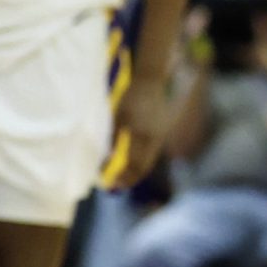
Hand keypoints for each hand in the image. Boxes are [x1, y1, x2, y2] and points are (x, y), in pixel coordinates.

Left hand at [108, 74, 174, 188]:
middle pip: (142, 168)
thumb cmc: (132, 97)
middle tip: (114, 185)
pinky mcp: (160, 133)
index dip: (123, 178)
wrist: (152, 81)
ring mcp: (159, 137)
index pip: (134, 166)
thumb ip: (113, 137)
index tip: (109, 183)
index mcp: (143, 136)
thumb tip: (105, 159)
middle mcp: (154, 140)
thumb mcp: (119, 116)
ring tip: (120, 176)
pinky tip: (129, 161)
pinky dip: (139, 161)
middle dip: (128, 178)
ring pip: (147, 161)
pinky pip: (150, 153)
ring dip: (134, 171)